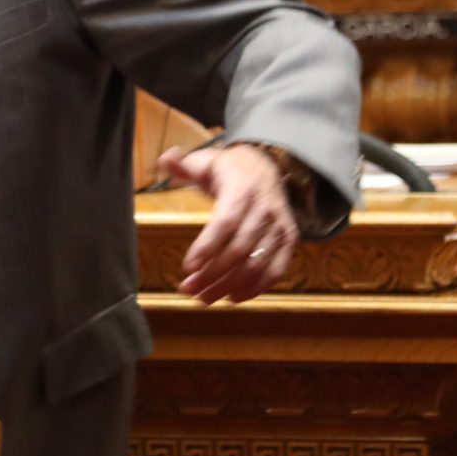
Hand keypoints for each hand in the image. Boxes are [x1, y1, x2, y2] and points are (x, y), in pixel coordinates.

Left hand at [159, 142, 297, 304]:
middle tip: (188, 288)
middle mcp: (265, 209)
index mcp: (242, 189)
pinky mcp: (289, 241)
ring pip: (256, 265)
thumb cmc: (228, 169)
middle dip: (212, 274)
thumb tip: (167, 157)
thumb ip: (184, 165)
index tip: (187, 267)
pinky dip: (255, 288)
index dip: (207, 247)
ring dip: (229, 286)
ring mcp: (280, 227)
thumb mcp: (205, 161)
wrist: (266, 167)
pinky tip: (232, 297)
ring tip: (203, 297)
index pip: (226, 222)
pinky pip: (276, 271)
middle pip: (239, 250)